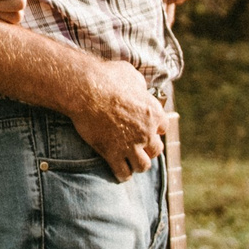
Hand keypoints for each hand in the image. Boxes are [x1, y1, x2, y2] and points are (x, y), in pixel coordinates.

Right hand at [66, 57, 165, 180]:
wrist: (86, 90)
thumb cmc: (107, 77)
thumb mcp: (131, 74)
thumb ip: (139, 86)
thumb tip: (139, 89)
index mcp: (154, 112)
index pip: (163, 127)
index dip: (154, 128)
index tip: (147, 128)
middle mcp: (146, 131)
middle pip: (156, 149)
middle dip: (148, 148)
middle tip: (138, 146)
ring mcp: (130, 145)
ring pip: (143, 166)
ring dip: (138, 164)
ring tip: (130, 161)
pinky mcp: (112, 153)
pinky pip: (123, 173)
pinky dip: (123, 174)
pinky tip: (119, 172)